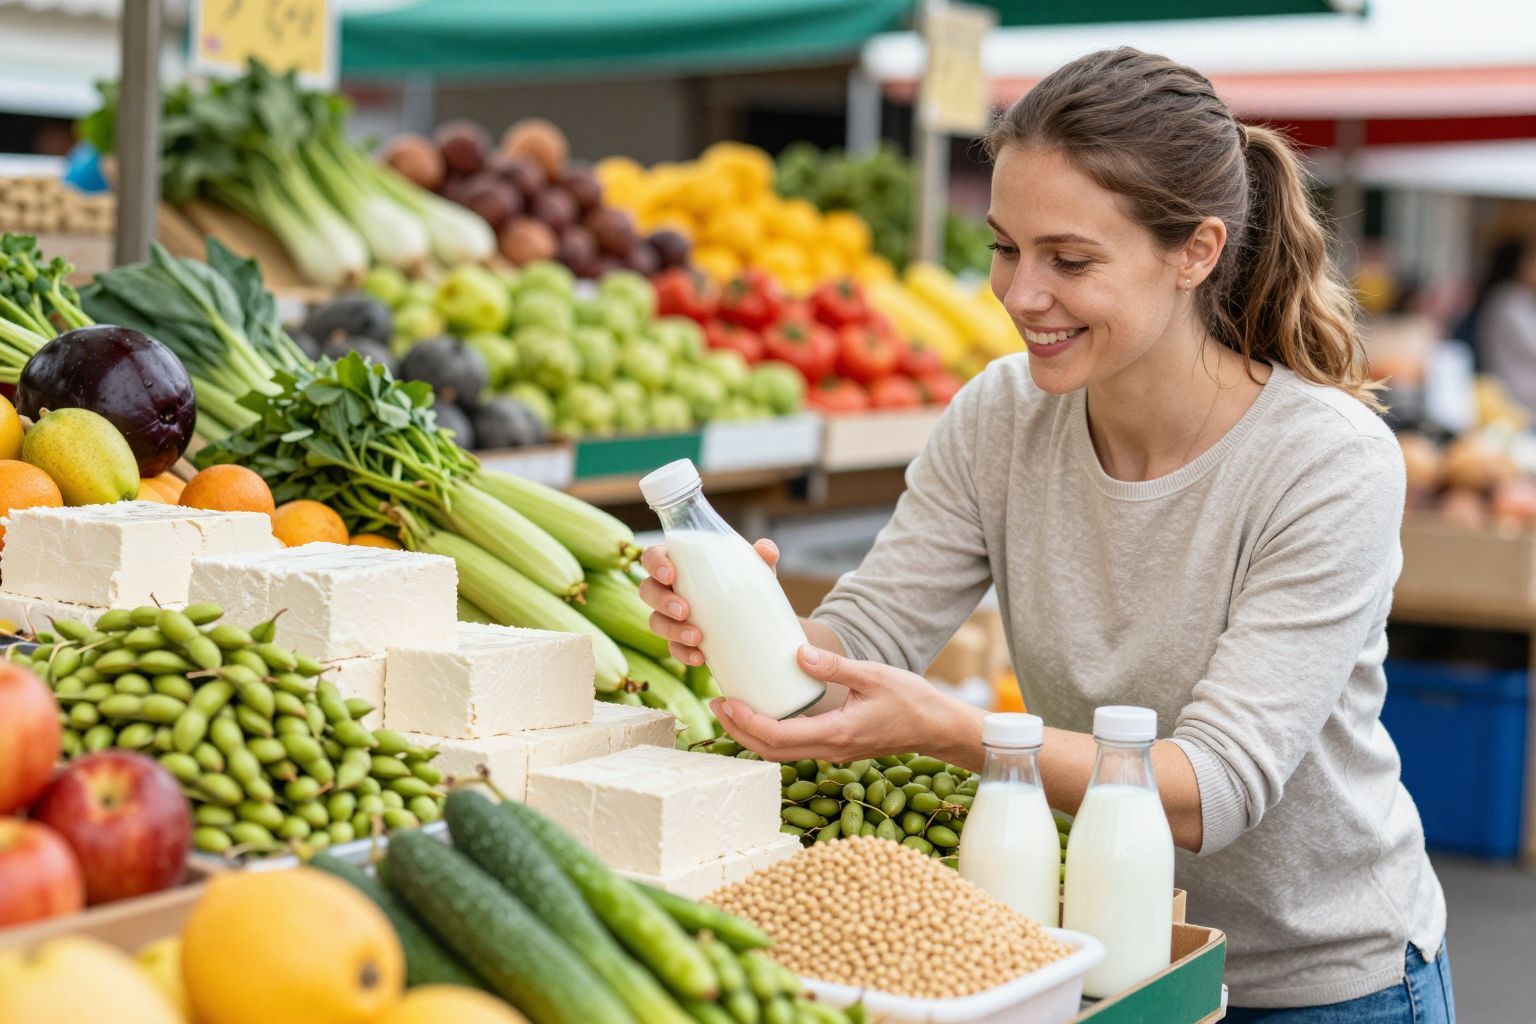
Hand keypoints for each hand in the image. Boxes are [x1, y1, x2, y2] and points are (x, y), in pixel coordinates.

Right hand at [638, 538, 779, 667]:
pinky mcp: (679, 641)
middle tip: (684, 610)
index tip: (671, 575)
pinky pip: (673, 648)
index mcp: (678, 563)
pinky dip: (683, 653)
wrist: (754, 620)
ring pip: (655, 621)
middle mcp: (668, 588)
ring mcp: (670, 616)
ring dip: (672, 630)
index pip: (652, 557)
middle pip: (648, 590)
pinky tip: (700, 658)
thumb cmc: (743, 582)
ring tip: (697, 637)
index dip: (655, 564)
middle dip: (662, 601)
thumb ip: (761, 556)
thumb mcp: (753, 569)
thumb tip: (767, 551)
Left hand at [711, 645, 985, 768]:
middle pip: (769, 751)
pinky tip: (764, 713)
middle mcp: (830, 749)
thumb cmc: (912, 700)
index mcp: (836, 733)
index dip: (745, 721)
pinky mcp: (836, 747)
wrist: (938, 728)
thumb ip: (835, 666)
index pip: (777, 736)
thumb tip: (798, 652)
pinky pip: (794, 747)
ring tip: (731, 708)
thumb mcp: (874, 675)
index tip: (726, 701)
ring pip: (779, 753)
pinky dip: (770, 734)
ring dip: (751, 735)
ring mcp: (832, 752)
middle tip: (716, 704)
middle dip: (737, 730)